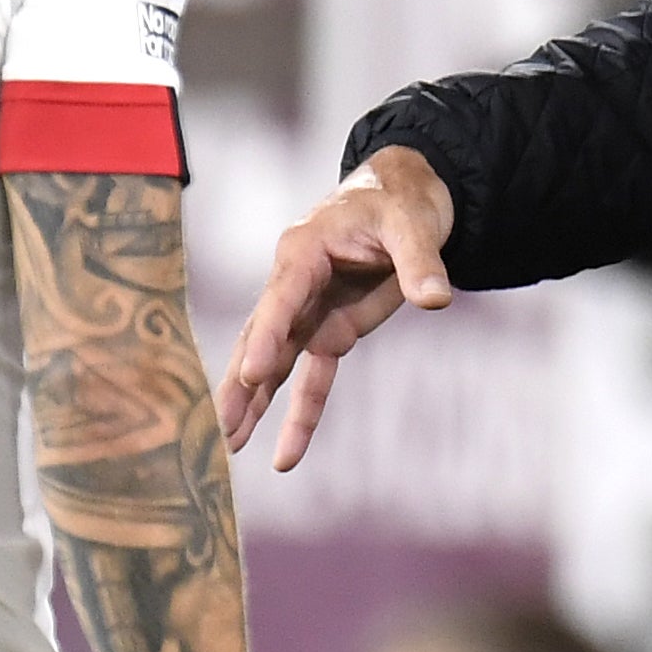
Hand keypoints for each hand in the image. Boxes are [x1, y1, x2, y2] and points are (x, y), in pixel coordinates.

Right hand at [219, 147, 456, 469]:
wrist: (405, 195)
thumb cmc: (401, 201)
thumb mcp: (414, 223)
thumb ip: (422, 262)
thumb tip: (436, 299)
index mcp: (304, 249)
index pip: (281, 298)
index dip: (267, 336)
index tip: (251, 374)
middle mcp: (295, 283)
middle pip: (261, 338)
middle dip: (239, 384)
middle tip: (215, 427)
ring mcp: (309, 311)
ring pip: (275, 364)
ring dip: (253, 404)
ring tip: (228, 447)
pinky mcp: (330, 329)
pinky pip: (312, 377)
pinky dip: (300, 413)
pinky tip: (284, 455)